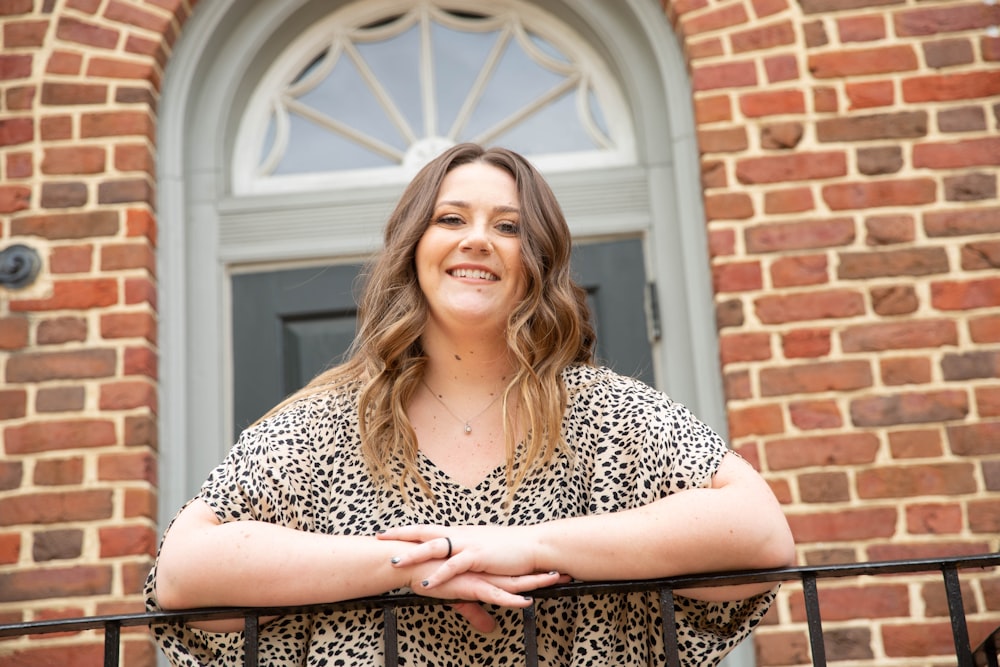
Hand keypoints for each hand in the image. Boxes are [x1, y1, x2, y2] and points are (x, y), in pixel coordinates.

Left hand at [380, 524, 558, 587]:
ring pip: (435, 546)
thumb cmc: (510, 549)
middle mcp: (461, 535)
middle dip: (401, 534)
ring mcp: (469, 544)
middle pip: (425, 531)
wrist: (533, 545)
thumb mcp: (483, 550)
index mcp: (460, 533)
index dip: (407, 530)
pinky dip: (438, 574)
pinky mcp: (479, 556)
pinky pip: (454, 566)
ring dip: (414, 555)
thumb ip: (466, 553)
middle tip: (379, 536)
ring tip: (394, 563)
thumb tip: (454, 557)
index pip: (427, 529)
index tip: (387, 531)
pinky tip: (425, 583)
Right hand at [401, 558, 563, 633]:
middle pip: (521, 574)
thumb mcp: (457, 599)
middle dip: (544, 574)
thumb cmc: (429, 576)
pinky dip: (511, 599)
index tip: (554, 570)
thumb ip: (476, 614)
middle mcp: (486, 571)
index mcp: (484, 570)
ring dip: (535, 582)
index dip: (535, 572)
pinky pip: (495, 595)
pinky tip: (526, 602)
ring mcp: (479, 577)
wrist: (410, 563)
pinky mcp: (470, 585)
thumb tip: (490, 629)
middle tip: (567, 572)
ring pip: (513, 582)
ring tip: (556, 580)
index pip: (515, 572)